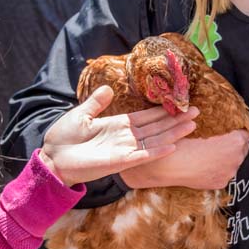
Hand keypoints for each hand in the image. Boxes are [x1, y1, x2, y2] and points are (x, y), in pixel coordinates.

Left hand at [39, 85, 198, 186]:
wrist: (52, 158)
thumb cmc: (64, 137)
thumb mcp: (82, 114)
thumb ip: (96, 102)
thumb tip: (108, 87)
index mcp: (118, 125)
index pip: (145, 117)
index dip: (162, 111)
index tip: (177, 104)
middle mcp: (125, 137)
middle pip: (156, 127)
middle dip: (175, 120)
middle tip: (195, 111)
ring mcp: (124, 149)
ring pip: (155, 139)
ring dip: (173, 133)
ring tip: (192, 124)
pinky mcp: (119, 161)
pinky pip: (142, 155)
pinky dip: (157, 151)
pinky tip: (172, 146)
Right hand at [120, 127, 248, 189]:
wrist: (168, 165)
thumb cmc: (182, 140)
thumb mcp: (197, 124)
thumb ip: (214, 123)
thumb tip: (219, 116)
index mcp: (235, 141)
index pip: (246, 133)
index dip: (238, 130)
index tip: (231, 128)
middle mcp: (236, 158)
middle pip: (243, 148)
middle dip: (235, 143)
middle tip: (222, 138)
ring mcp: (229, 173)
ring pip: (235, 161)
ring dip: (228, 156)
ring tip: (214, 150)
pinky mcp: (220, 183)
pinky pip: (225, 172)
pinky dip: (220, 167)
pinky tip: (208, 162)